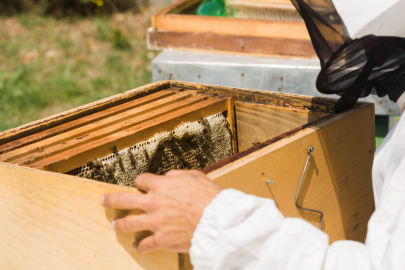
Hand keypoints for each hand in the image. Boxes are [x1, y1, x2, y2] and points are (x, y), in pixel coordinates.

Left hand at [100, 170, 221, 253]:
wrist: (217, 220)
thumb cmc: (209, 197)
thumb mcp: (194, 176)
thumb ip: (177, 175)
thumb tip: (167, 177)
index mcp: (161, 185)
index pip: (141, 180)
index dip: (140, 182)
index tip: (140, 185)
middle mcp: (153, 203)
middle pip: (123, 200)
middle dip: (111, 200)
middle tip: (104, 200)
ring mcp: (154, 222)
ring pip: (128, 223)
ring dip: (120, 224)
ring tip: (115, 225)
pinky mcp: (160, 239)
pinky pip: (144, 244)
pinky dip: (139, 246)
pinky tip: (136, 246)